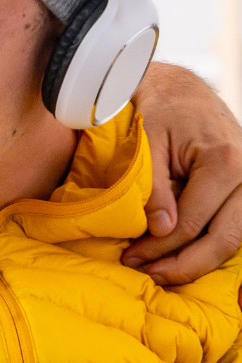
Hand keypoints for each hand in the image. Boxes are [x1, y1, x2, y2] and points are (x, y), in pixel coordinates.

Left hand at [124, 62, 241, 283]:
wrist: (182, 88)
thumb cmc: (160, 109)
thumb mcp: (148, 142)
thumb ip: (154, 187)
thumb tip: (159, 229)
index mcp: (225, 162)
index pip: (192, 222)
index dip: (160, 247)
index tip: (130, 258)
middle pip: (224, 239)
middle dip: (184, 264)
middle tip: (147, 274)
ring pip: (234, 239)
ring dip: (199, 261)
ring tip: (162, 272)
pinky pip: (235, 226)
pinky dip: (210, 245)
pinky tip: (183, 257)